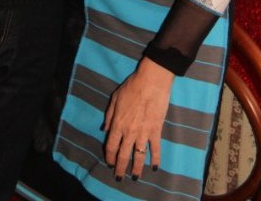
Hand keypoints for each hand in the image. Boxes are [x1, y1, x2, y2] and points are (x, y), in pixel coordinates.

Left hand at [104, 58, 173, 179]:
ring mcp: (143, 133)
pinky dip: (155, 159)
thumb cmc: (132, 87)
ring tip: (134, 177)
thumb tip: (105, 129)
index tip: (110, 163)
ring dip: (136, 169)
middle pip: (123, 155)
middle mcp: (129, 132)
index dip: (109, 157)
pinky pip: (155, 149)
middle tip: (119, 177)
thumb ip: (109, 115)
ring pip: (138, 156)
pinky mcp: (156, 131)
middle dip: (120, 168)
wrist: (151, 82)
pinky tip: (154, 168)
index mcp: (118, 124)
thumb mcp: (115, 98)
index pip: (111, 146)